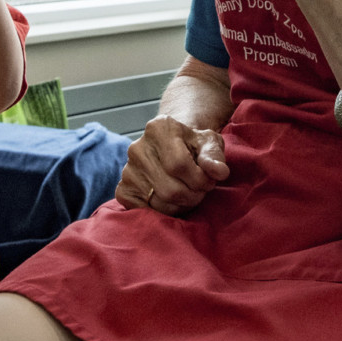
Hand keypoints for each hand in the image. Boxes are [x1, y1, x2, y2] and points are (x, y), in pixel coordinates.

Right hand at [114, 114, 229, 215]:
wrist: (174, 148)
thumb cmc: (194, 145)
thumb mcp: (210, 143)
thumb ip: (214, 155)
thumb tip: (219, 172)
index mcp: (159, 128)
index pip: (179, 165)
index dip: (200, 179)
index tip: (210, 181)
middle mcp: (137, 147)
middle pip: (170, 188)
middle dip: (193, 195)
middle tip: (201, 190)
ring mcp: (127, 170)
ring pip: (160, 202)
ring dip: (181, 205)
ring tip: (189, 194)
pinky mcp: (123, 189)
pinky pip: (145, 211)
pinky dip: (164, 212)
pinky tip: (173, 201)